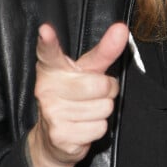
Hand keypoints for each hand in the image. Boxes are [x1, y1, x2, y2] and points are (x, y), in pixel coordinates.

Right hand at [27, 22, 128, 166]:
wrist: (52, 138)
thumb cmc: (73, 95)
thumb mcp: (87, 70)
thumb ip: (105, 50)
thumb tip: (121, 28)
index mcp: (52, 68)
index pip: (49, 52)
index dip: (48, 41)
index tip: (45, 30)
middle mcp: (46, 88)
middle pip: (100, 85)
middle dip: (107, 90)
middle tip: (95, 93)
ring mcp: (51, 112)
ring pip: (104, 108)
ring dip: (103, 110)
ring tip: (87, 110)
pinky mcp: (60, 135)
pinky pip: (99, 128)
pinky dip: (97, 128)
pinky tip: (83, 126)